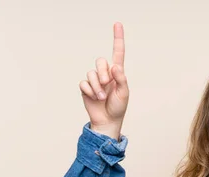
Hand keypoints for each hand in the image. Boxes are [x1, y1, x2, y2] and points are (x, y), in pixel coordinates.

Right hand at [79, 22, 128, 136]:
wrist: (107, 120)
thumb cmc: (118, 107)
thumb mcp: (124, 93)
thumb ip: (121, 79)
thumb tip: (114, 65)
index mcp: (117, 73)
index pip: (117, 52)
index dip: (117, 38)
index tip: (117, 24)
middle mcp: (106, 73)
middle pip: (100, 61)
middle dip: (103, 73)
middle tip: (107, 84)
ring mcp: (95, 80)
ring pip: (91, 73)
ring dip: (97, 86)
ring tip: (102, 97)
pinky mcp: (86, 87)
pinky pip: (84, 83)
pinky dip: (90, 91)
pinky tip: (94, 98)